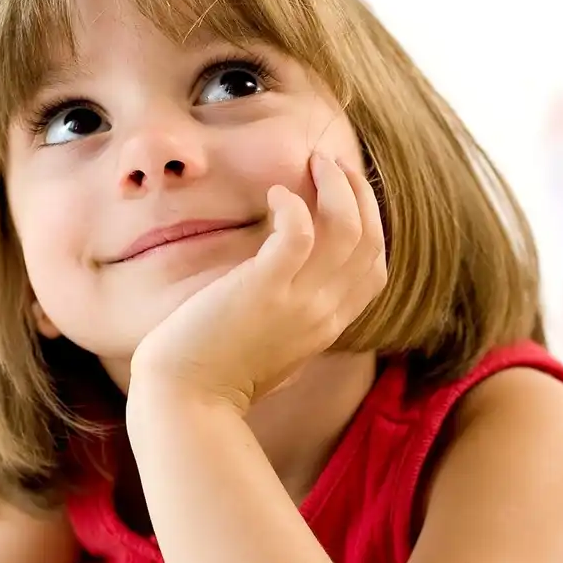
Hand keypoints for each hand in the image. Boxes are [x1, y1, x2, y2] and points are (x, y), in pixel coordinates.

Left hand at [130, 153, 387, 411]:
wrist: (186, 401)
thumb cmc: (215, 375)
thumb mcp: (272, 347)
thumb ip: (291, 318)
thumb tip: (286, 287)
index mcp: (328, 326)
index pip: (375, 269)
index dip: (370, 223)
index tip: (346, 193)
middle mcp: (324, 313)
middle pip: (370, 242)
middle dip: (359, 194)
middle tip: (331, 163)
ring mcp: (299, 303)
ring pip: (347, 230)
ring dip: (335, 187)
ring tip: (314, 161)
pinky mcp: (264, 290)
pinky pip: (299, 234)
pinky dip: (294, 205)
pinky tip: (275, 193)